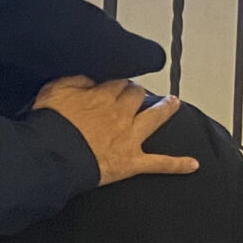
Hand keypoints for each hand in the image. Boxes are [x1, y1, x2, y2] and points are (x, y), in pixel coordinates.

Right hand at [31, 77, 198, 183]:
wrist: (53, 156)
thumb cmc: (49, 125)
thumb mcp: (53, 91)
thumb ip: (73, 80)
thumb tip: (89, 78)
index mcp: (101, 96)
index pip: (117, 82)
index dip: (117, 82)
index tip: (116, 83)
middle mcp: (120, 113)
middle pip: (136, 95)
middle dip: (138, 92)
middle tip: (137, 93)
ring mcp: (129, 137)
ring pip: (154, 118)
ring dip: (166, 109)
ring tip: (174, 103)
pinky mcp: (132, 162)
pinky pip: (160, 163)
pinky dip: (177, 165)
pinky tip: (193, 165)